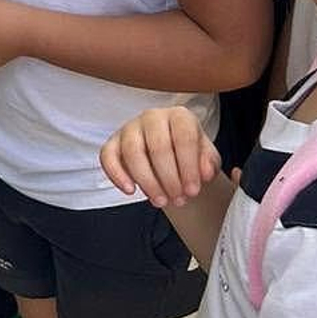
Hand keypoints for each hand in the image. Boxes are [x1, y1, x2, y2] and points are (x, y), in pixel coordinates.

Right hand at [100, 108, 220, 207]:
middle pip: (158, 146)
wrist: (170, 155)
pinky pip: (107, 156)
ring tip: (160, 201)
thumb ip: (209, 163)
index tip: (193, 191)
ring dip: (147, 181)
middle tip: (178, 200)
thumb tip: (205, 172)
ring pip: (132, 152)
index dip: (189, 167)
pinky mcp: (113, 142)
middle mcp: (153, 117)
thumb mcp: (206, 158)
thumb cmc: (188, 154)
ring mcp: (130, 128)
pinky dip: (116, 175)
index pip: (184, 137)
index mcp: (179, 116)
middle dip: (169, 179)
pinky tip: (130, 191)